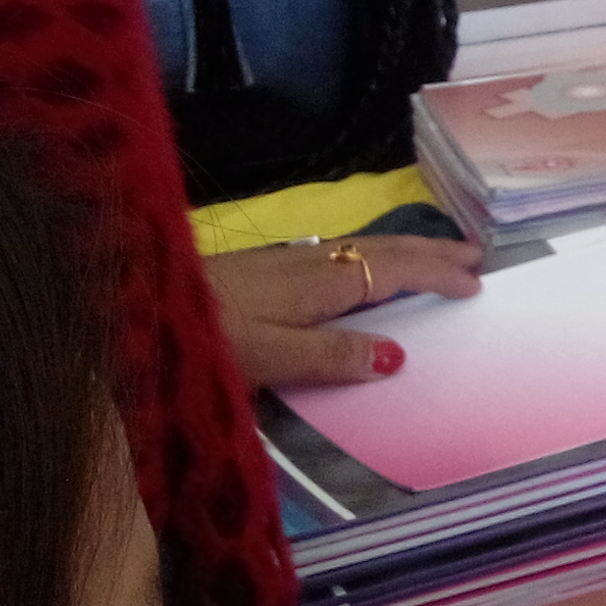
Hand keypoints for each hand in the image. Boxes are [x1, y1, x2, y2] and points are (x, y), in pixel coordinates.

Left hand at [207, 232, 480, 388]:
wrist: (129, 302)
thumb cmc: (200, 338)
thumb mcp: (266, 357)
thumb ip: (329, 356)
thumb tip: (398, 354)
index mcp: (317, 283)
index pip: (392, 270)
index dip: (435, 274)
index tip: (475, 283)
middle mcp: (306, 263)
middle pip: (381, 250)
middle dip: (430, 251)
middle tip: (475, 255)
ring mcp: (282, 261)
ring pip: (359, 248)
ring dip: (403, 251)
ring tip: (434, 257)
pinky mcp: (261, 268)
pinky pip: (337, 253)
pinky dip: (369, 256)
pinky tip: (359, 267)